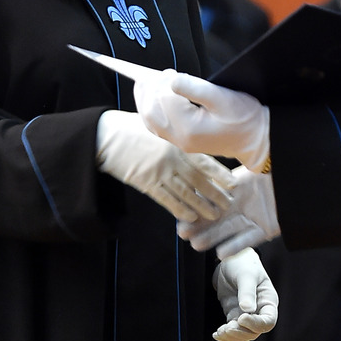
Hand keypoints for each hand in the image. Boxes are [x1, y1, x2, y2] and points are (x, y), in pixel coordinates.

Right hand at [96, 110, 234, 222]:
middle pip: (199, 181)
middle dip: (215, 194)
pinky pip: (166, 200)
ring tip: (214, 215)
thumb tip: (193, 136)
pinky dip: (179, 210)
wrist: (105, 137)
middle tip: (229, 205)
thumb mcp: (157, 124)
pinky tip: (190, 217)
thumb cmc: (131, 127)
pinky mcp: (145, 184)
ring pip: (185, 194)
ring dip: (201, 206)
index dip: (220, 174)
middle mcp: (171, 159)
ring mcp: (158, 173)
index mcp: (175, 142)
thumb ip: (175, 132)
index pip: (204, 161)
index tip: (234, 184)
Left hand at [132, 71, 269, 170]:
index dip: (163, 82)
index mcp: (190, 128)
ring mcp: (179, 142)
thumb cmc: (243, 117)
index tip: (171, 71)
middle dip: (149, 90)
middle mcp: (180, 138)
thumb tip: (171, 79)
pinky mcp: (181, 141)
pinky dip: (148, 110)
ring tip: (145, 82)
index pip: (164, 100)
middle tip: (154, 74)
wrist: (255, 139)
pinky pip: (155, 127)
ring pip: (149, 121)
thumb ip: (195, 88)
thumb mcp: (223, 97)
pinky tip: (151, 98)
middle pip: (151, 112)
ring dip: (144, 100)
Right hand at [179, 165, 279, 258]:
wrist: (296, 183)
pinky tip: (221, 253)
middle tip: (181, 233)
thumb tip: (207, 164)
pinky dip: (235, 246)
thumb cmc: (273, 170)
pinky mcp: (264, 231)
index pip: (211, 198)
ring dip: (212, 238)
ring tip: (195, 245)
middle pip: (216, 217)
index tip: (181, 212)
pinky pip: (248, 239)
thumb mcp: (250, 167)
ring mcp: (250, 219)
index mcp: (234, 190)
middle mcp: (239, 206)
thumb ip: (229, 170)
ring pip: (228, 230)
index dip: (196, 205)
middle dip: (199, 225)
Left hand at [212, 247, 278, 340]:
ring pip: (243, 334)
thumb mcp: (246, 274)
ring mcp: (246, 313)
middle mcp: (259, 310)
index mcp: (268, 300)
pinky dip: (225, 334)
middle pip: (255, 331)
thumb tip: (247, 309)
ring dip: (232, 336)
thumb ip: (247, 291)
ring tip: (220, 332)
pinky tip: (217, 334)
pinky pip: (232, 329)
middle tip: (227, 328)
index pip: (268, 321)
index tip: (242, 318)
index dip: (256, 324)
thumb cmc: (242, 263)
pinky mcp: (234, 314)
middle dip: (241, 333)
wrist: (229, 258)